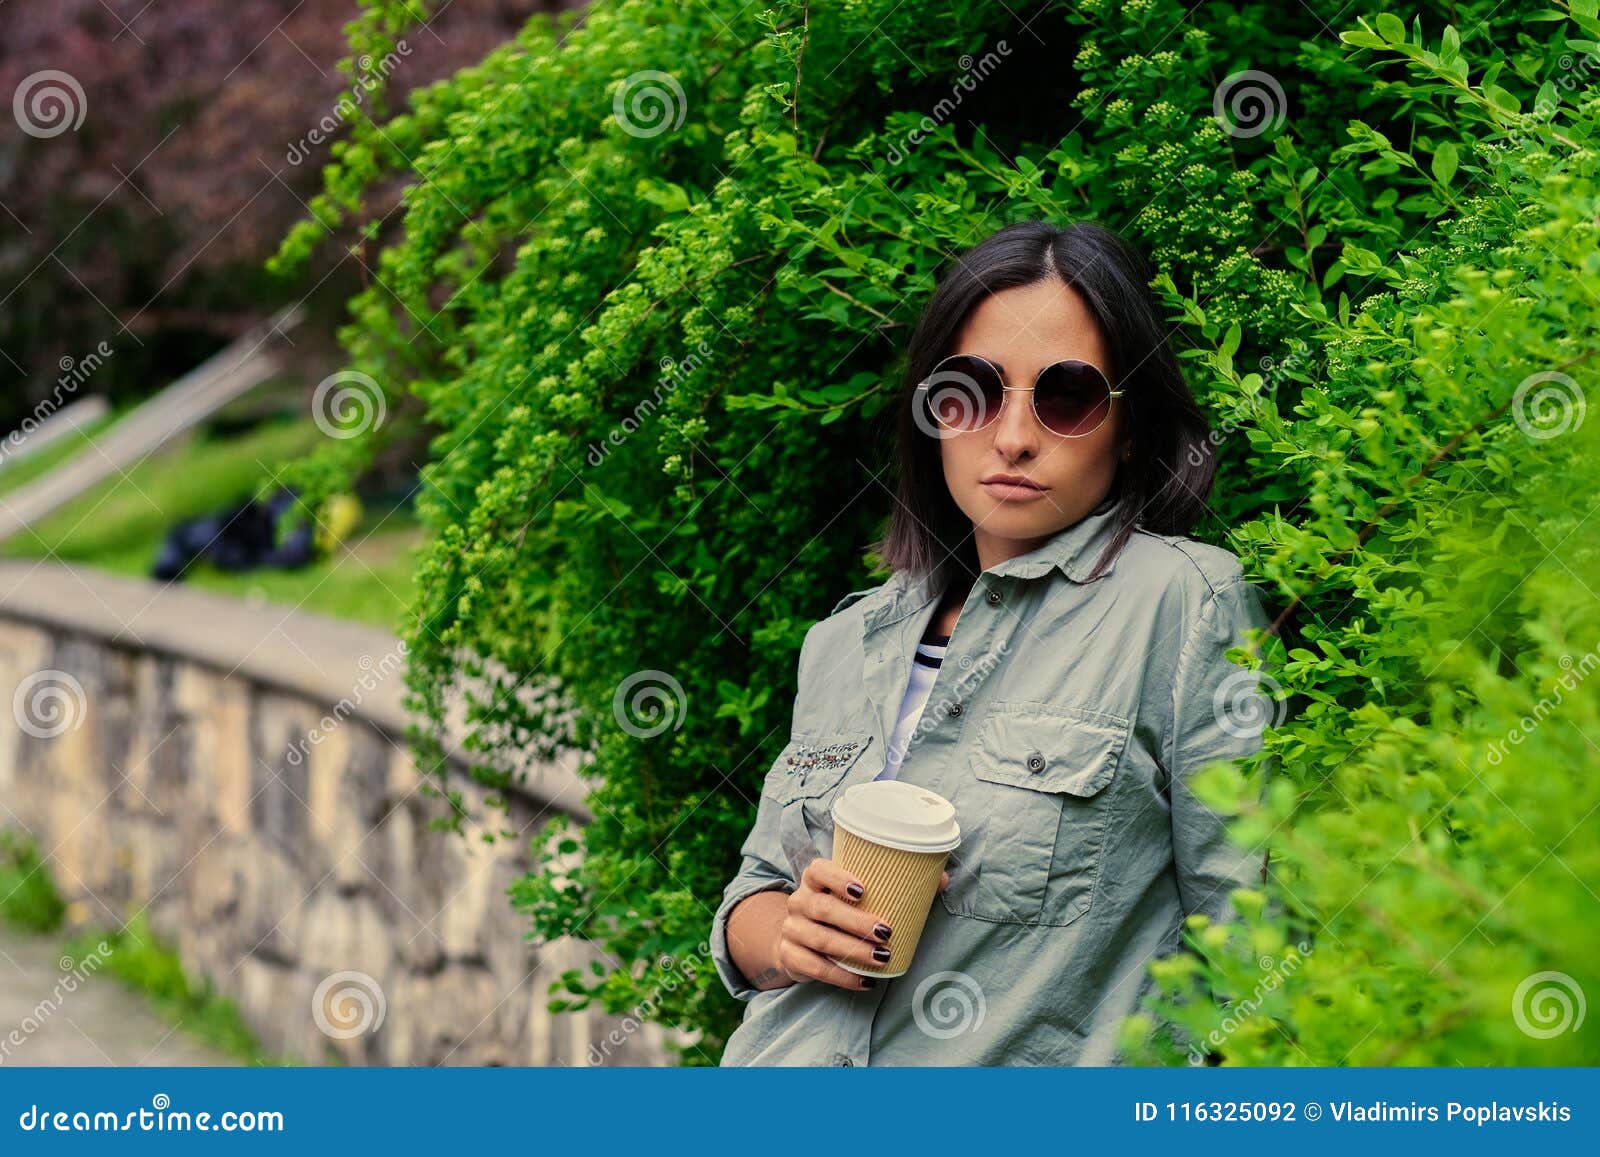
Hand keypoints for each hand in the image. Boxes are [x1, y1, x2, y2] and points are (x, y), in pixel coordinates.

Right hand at [774, 858, 949, 990]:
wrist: (798, 938)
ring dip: (853, 950)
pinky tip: (864, 981)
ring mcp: (791, 929)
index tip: (863, 890)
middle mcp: (798, 901)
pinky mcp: (789, 956)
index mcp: (814, 879)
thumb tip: (942, 880)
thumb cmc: (839, 910)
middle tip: (886, 932)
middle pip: (822, 908)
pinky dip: (841, 976)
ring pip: (820, 939)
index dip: (838, 877)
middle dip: (855, 921)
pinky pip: (815, 968)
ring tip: (881, 957)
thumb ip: (899, 884)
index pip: (818, 870)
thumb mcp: (859, 896)